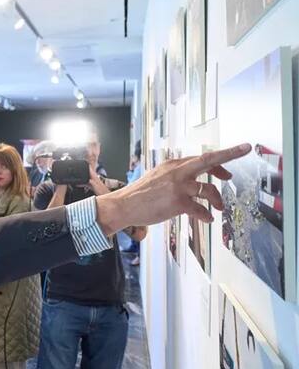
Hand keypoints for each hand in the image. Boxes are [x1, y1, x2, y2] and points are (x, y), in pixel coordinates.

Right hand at [95, 144, 250, 233]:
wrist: (123, 205)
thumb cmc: (138, 195)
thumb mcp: (156, 178)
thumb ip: (174, 175)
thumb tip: (191, 180)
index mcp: (172, 165)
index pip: (200, 159)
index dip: (220, 158)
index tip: (236, 152)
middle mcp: (177, 172)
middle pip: (208, 160)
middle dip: (230, 154)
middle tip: (245, 149)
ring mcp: (178, 187)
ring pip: (209, 190)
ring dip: (218, 200)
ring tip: (219, 207)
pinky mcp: (178, 203)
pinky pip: (201, 210)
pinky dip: (206, 216)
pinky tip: (207, 219)